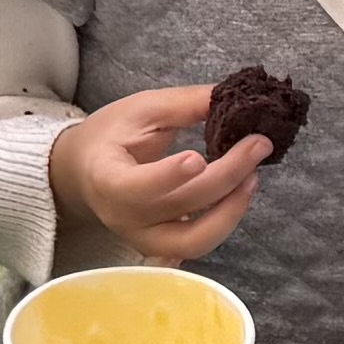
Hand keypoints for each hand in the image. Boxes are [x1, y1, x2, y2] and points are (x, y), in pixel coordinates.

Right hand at [48, 83, 265, 265]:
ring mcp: (143, 239)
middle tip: (259, 145)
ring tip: (252, 176)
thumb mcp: (141, 109)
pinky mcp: (162, 247)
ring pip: (195, 241)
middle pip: (180, 205)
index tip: (198, 158)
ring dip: (231, 210)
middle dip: (226, 176)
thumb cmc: (111, 135)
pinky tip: (240, 196)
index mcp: (107, 179)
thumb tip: (232, 96)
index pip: (135, 186)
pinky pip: (197, 246)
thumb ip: (185, 104)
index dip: (167, 176)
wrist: (84, 172)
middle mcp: (124, 218)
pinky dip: (223, 224)